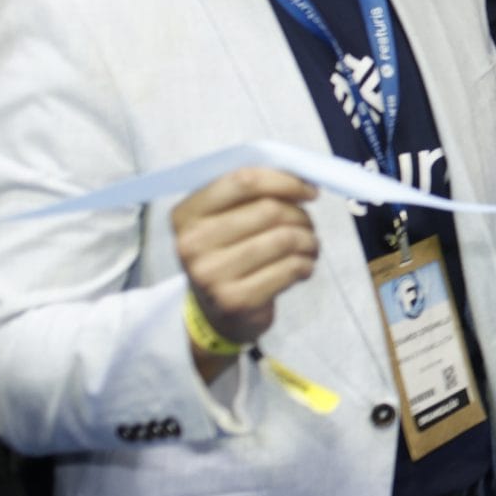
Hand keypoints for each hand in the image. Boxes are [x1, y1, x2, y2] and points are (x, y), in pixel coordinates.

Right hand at [172, 168, 319, 368]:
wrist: (212, 317)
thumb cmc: (227, 256)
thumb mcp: (223, 222)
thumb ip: (251, 196)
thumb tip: (303, 178)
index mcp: (187, 215)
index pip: (243, 181)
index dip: (284, 180)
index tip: (308, 190)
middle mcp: (193, 244)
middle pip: (269, 210)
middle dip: (301, 215)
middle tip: (307, 225)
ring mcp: (212, 275)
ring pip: (285, 238)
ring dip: (309, 240)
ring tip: (308, 246)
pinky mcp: (237, 300)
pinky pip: (291, 268)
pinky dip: (307, 264)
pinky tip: (302, 267)